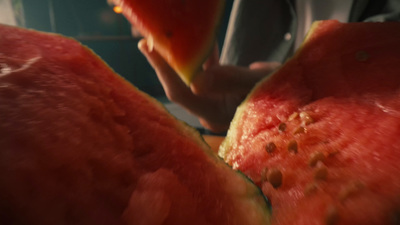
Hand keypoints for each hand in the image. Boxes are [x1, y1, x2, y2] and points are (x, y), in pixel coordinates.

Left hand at [138, 39, 279, 132]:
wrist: (297, 93)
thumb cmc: (282, 91)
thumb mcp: (258, 84)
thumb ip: (228, 81)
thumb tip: (195, 81)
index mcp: (217, 115)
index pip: (183, 93)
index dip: (165, 70)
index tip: (148, 46)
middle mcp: (210, 111)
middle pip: (181, 85)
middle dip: (166, 61)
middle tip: (148, 37)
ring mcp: (214, 101)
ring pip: (191, 77)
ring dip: (182, 55)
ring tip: (169, 33)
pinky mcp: (220, 91)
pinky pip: (205, 73)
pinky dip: (202, 56)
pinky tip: (201, 38)